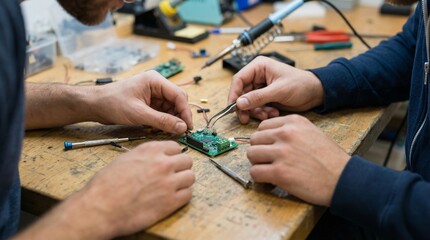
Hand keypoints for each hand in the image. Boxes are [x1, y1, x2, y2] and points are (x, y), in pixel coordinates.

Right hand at [15, 141, 193, 238]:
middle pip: (187, 161)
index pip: (175, 147)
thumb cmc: (105, 185)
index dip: (173, 155)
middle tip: (174, 175)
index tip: (171, 161)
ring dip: (183, 182)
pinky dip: (182, 197)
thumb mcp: (125, 159)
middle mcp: (162, 163)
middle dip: (181, 168)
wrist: (99, 207)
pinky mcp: (171, 202)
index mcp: (150, 150)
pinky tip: (172, 199)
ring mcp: (169, 182)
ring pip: (190, 177)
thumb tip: (155, 158)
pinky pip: (188, 195)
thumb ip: (145, 156)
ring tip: (173, 188)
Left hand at [92, 71, 192, 133]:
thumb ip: (162, 121)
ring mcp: (153, 94)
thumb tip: (181, 127)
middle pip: (177, 101)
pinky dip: (162, 121)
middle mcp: (156, 85)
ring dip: (170, 120)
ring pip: (170, 108)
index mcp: (155, 81)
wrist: (95, 105)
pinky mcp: (149, 102)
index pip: (179, 95)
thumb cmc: (112, 103)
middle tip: (180, 131)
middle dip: (179, 117)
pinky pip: (162, 112)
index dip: (185, 112)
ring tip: (165, 131)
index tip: (188, 126)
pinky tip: (157, 129)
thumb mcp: (138, 114)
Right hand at [228, 56, 324, 123]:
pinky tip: (273, 113)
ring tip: (267, 114)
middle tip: (246, 118)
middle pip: (241, 93)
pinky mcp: (265, 97)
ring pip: (248, 102)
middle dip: (245, 107)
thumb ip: (258, 97)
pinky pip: (256, 107)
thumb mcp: (279, 90)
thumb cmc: (301, 84)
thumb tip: (240, 103)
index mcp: (259, 67)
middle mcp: (257, 76)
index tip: (233, 107)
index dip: (233, 94)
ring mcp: (261, 87)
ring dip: (255, 111)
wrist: (315, 93)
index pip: (239, 79)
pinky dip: (262, 112)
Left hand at [247, 115, 349, 205]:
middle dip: (259, 151)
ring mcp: (282, 152)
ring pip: (251, 154)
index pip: (262, 126)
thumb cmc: (329, 159)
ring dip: (258, 164)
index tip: (270, 148)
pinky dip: (259, 178)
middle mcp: (286, 134)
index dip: (264, 140)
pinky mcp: (279, 172)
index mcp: (294, 122)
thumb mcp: (311, 133)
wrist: (343, 179)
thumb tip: (267, 138)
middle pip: (254, 139)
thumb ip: (290, 131)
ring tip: (270, 170)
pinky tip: (270, 180)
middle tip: (269, 161)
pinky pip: (255, 172)